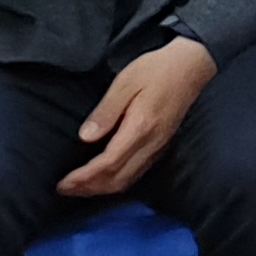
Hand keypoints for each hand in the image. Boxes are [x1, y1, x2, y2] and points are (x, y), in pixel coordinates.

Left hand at [59, 36, 216, 197]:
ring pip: (127, 181)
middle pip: (117, 179)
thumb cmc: (156, 68)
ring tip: (80, 188)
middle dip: (89, 188)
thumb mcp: (126, 81)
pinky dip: (116, 182)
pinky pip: (136, 174)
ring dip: (101, 189)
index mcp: (140, 128)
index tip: (63, 183)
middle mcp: (151, 144)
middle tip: (65, 190)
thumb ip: (106, 111)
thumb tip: (84, 137)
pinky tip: (104, 179)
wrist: (192, 65)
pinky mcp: (161, 146)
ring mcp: (158, 148)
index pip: (108, 163)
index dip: (84, 177)